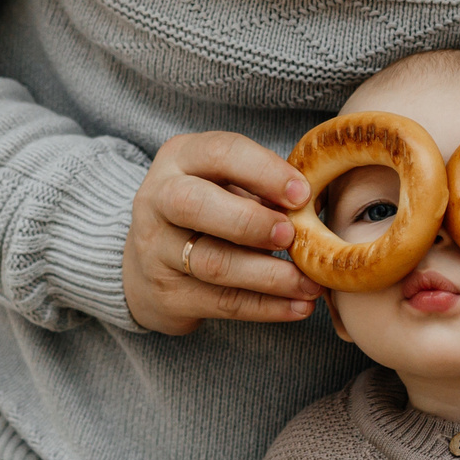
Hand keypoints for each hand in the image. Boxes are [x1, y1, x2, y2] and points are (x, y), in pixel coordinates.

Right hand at [123, 132, 323, 334]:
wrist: (149, 265)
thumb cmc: (208, 212)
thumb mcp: (226, 185)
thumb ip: (261, 189)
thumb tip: (310, 207)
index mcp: (178, 159)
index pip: (219, 153)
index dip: (264, 171)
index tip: (302, 194)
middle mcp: (157, 199)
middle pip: (194, 205)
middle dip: (249, 221)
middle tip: (291, 236)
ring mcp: (156, 250)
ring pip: (212, 262)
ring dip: (269, 275)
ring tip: (311, 283)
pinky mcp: (167, 295)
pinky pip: (221, 302)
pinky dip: (266, 307)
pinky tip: (298, 306)